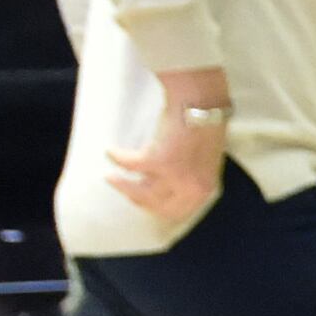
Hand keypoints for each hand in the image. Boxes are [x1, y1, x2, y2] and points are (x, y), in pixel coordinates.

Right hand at [106, 112, 224, 227]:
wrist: (202, 102)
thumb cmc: (204, 123)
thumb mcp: (205, 158)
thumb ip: (192, 174)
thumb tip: (171, 180)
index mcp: (205, 188)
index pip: (179, 213)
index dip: (158, 210)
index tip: (143, 203)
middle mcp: (192, 189)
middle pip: (159, 208)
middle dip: (138, 201)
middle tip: (124, 190)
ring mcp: (177, 178)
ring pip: (142, 193)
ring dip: (123, 185)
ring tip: (110, 177)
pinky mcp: (160, 162)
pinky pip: (131, 166)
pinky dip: (119, 158)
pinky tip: (111, 152)